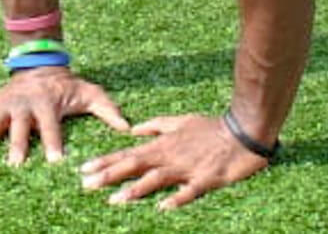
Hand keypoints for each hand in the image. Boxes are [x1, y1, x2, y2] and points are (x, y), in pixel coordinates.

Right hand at [0, 67, 130, 164]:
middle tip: (16, 164)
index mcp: (48, 104)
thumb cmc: (67, 85)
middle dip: (19, 145)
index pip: (52, 128)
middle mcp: (26, 104)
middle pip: (21, 128)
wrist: (40, 63)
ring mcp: (7, 104)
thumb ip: (108, 110)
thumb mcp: (90, 93)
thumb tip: (127, 127)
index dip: (54, 143)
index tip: (56, 161)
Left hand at [79, 113, 270, 210]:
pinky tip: (162, 207)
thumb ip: (156, 125)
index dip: (106, 161)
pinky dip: (176, 198)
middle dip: (110, 175)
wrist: (243, 131)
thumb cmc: (211, 127)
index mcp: (163, 144)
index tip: (84, 169)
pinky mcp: (205, 179)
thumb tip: (133, 129)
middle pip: (135, 166)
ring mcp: (187, 168)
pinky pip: (189, 191)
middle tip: (87, 184)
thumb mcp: (180, 120)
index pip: (128, 153)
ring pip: (156, 179)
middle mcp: (170, 156)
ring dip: (135, 189)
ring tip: (114, 199)